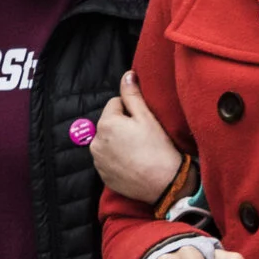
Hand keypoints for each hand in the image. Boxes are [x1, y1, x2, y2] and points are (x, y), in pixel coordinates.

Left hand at [92, 71, 185, 205]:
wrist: (162, 182)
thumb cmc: (157, 147)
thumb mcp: (147, 116)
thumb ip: (133, 95)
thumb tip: (127, 75)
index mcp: (106, 124)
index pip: (115, 103)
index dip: (131, 109)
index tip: (144, 121)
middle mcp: (95, 142)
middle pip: (109, 123)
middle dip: (122, 125)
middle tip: (143, 135)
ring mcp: (97, 161)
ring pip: (107, 141)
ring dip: (118, 142)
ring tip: (138, 150)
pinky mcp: (102, 176)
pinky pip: (108, 159)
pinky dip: (118, 158)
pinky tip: (134, 162)